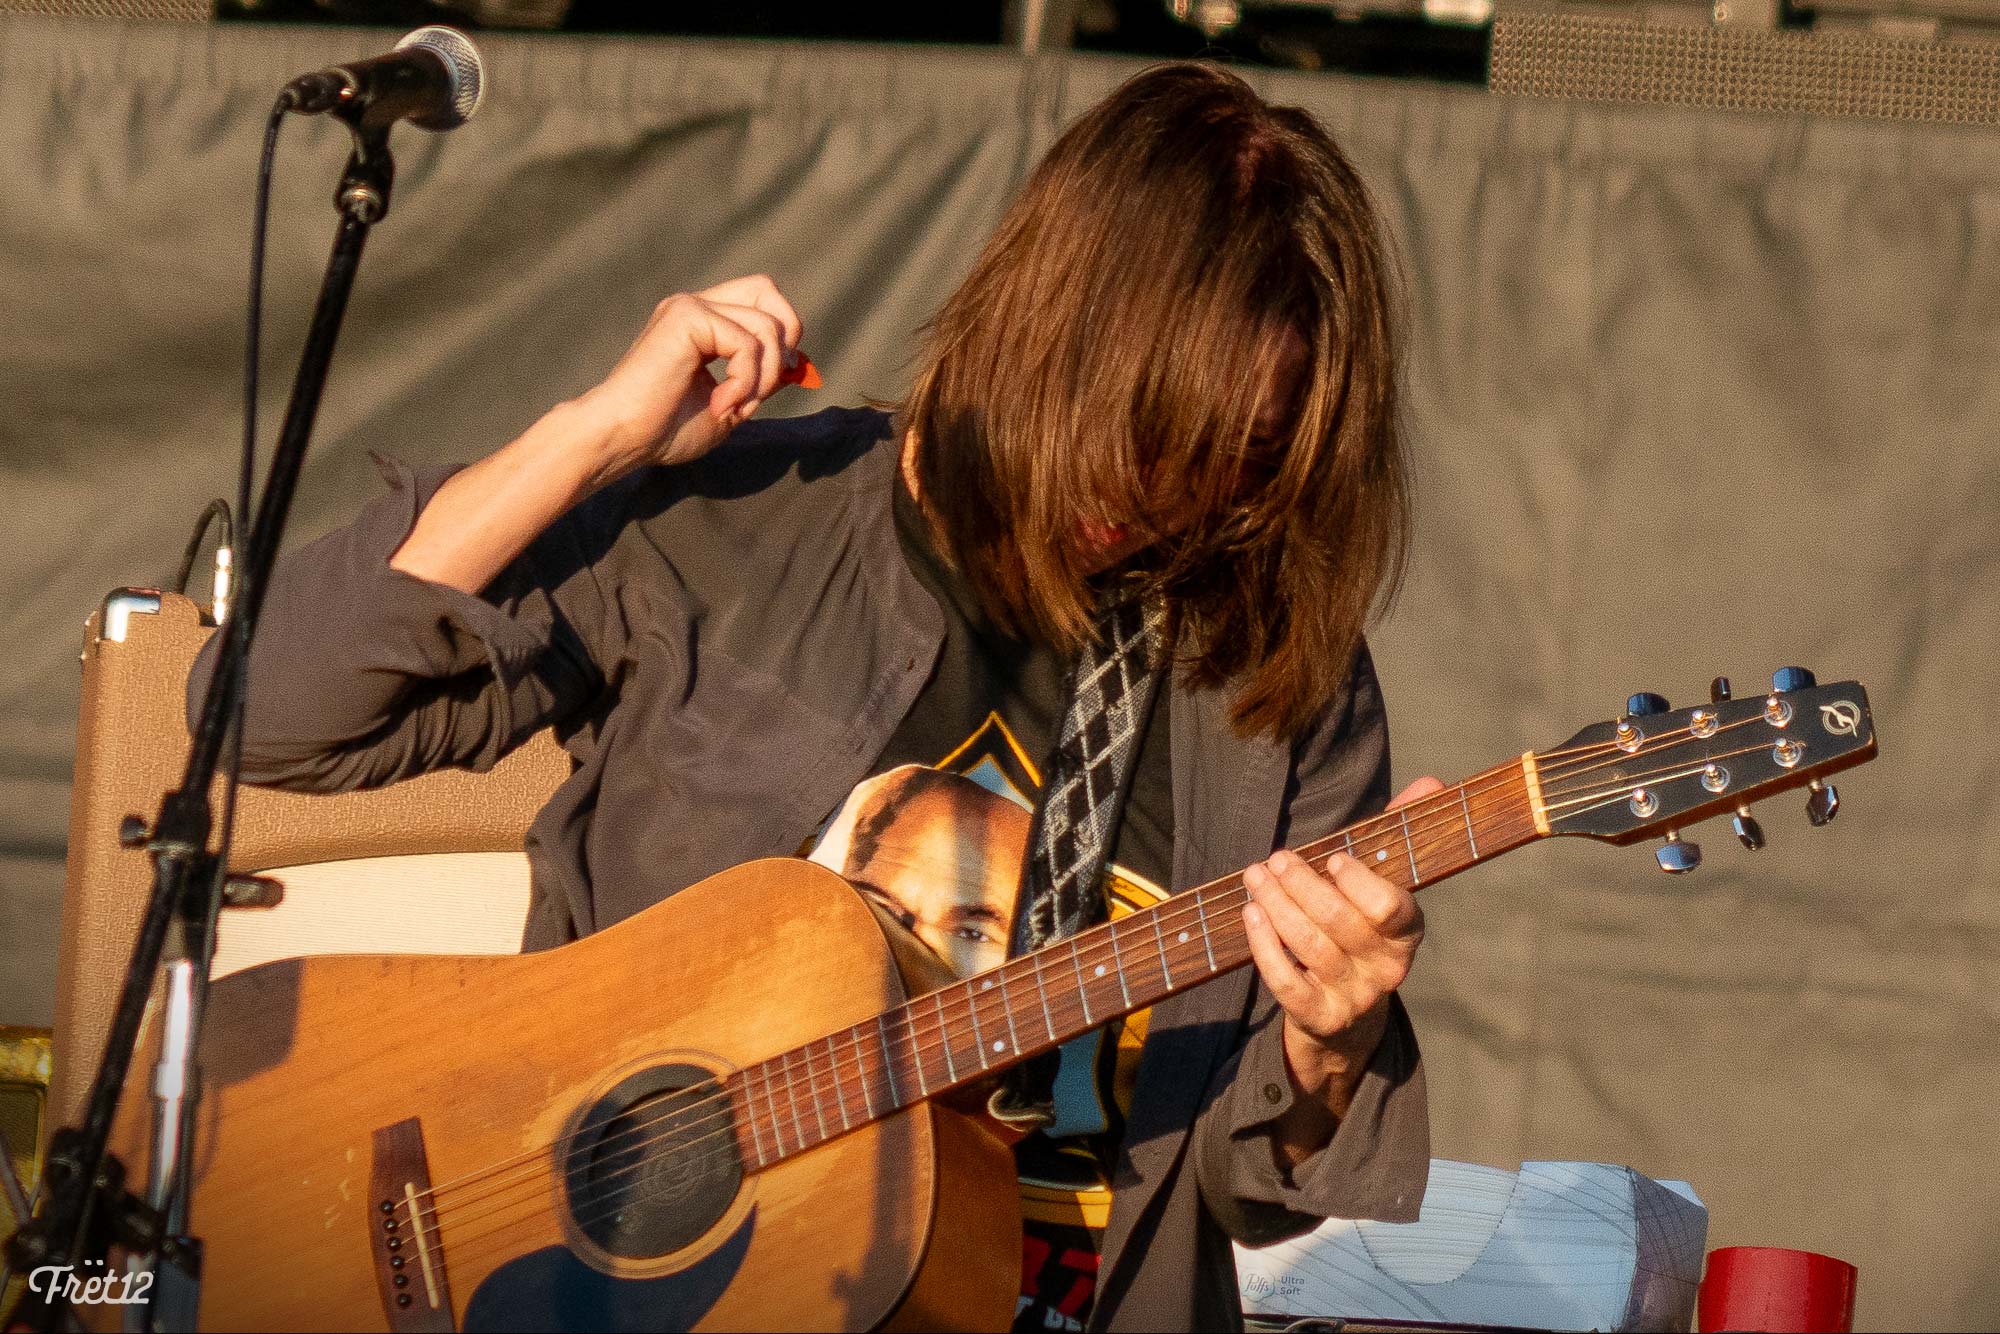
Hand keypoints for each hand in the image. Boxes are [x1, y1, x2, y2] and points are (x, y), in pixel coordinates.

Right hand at [571, 274, 804, 478]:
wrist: (622, 439)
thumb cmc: (665, 431)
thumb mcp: (732, 403)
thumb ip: (761, 378)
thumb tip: (798, 362)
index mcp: (703, 322)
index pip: (762, 300)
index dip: (782, 337)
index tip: (770, 384)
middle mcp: (695, 305)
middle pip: (767, 291)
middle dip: (784, 339)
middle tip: (763, 386)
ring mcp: (689, 306)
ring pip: (766, 323)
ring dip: (764, 375)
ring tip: (734, 405)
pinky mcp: (686, 317)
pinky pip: (746, 342)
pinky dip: (746, 380)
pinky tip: (721, 403)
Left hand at [1242, 776, 1440, 1126]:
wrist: (1349, 1017)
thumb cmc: (1360, 930)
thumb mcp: (1381, 885)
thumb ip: (1397, 834)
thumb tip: (1431, 780)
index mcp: (1407, 931)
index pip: (1390, 908)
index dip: (1360, 882)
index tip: (1333, 858)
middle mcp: (1387, 968)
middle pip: (1339, 922)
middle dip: (1301, 884)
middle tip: (1276, 858)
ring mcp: (1354, 997)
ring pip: (1310, 947)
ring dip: (1276, 905)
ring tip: (1255, 875)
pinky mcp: (1319, 1017)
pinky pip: (1286, 982)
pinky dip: (1264, 946)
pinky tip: (1250, 914)